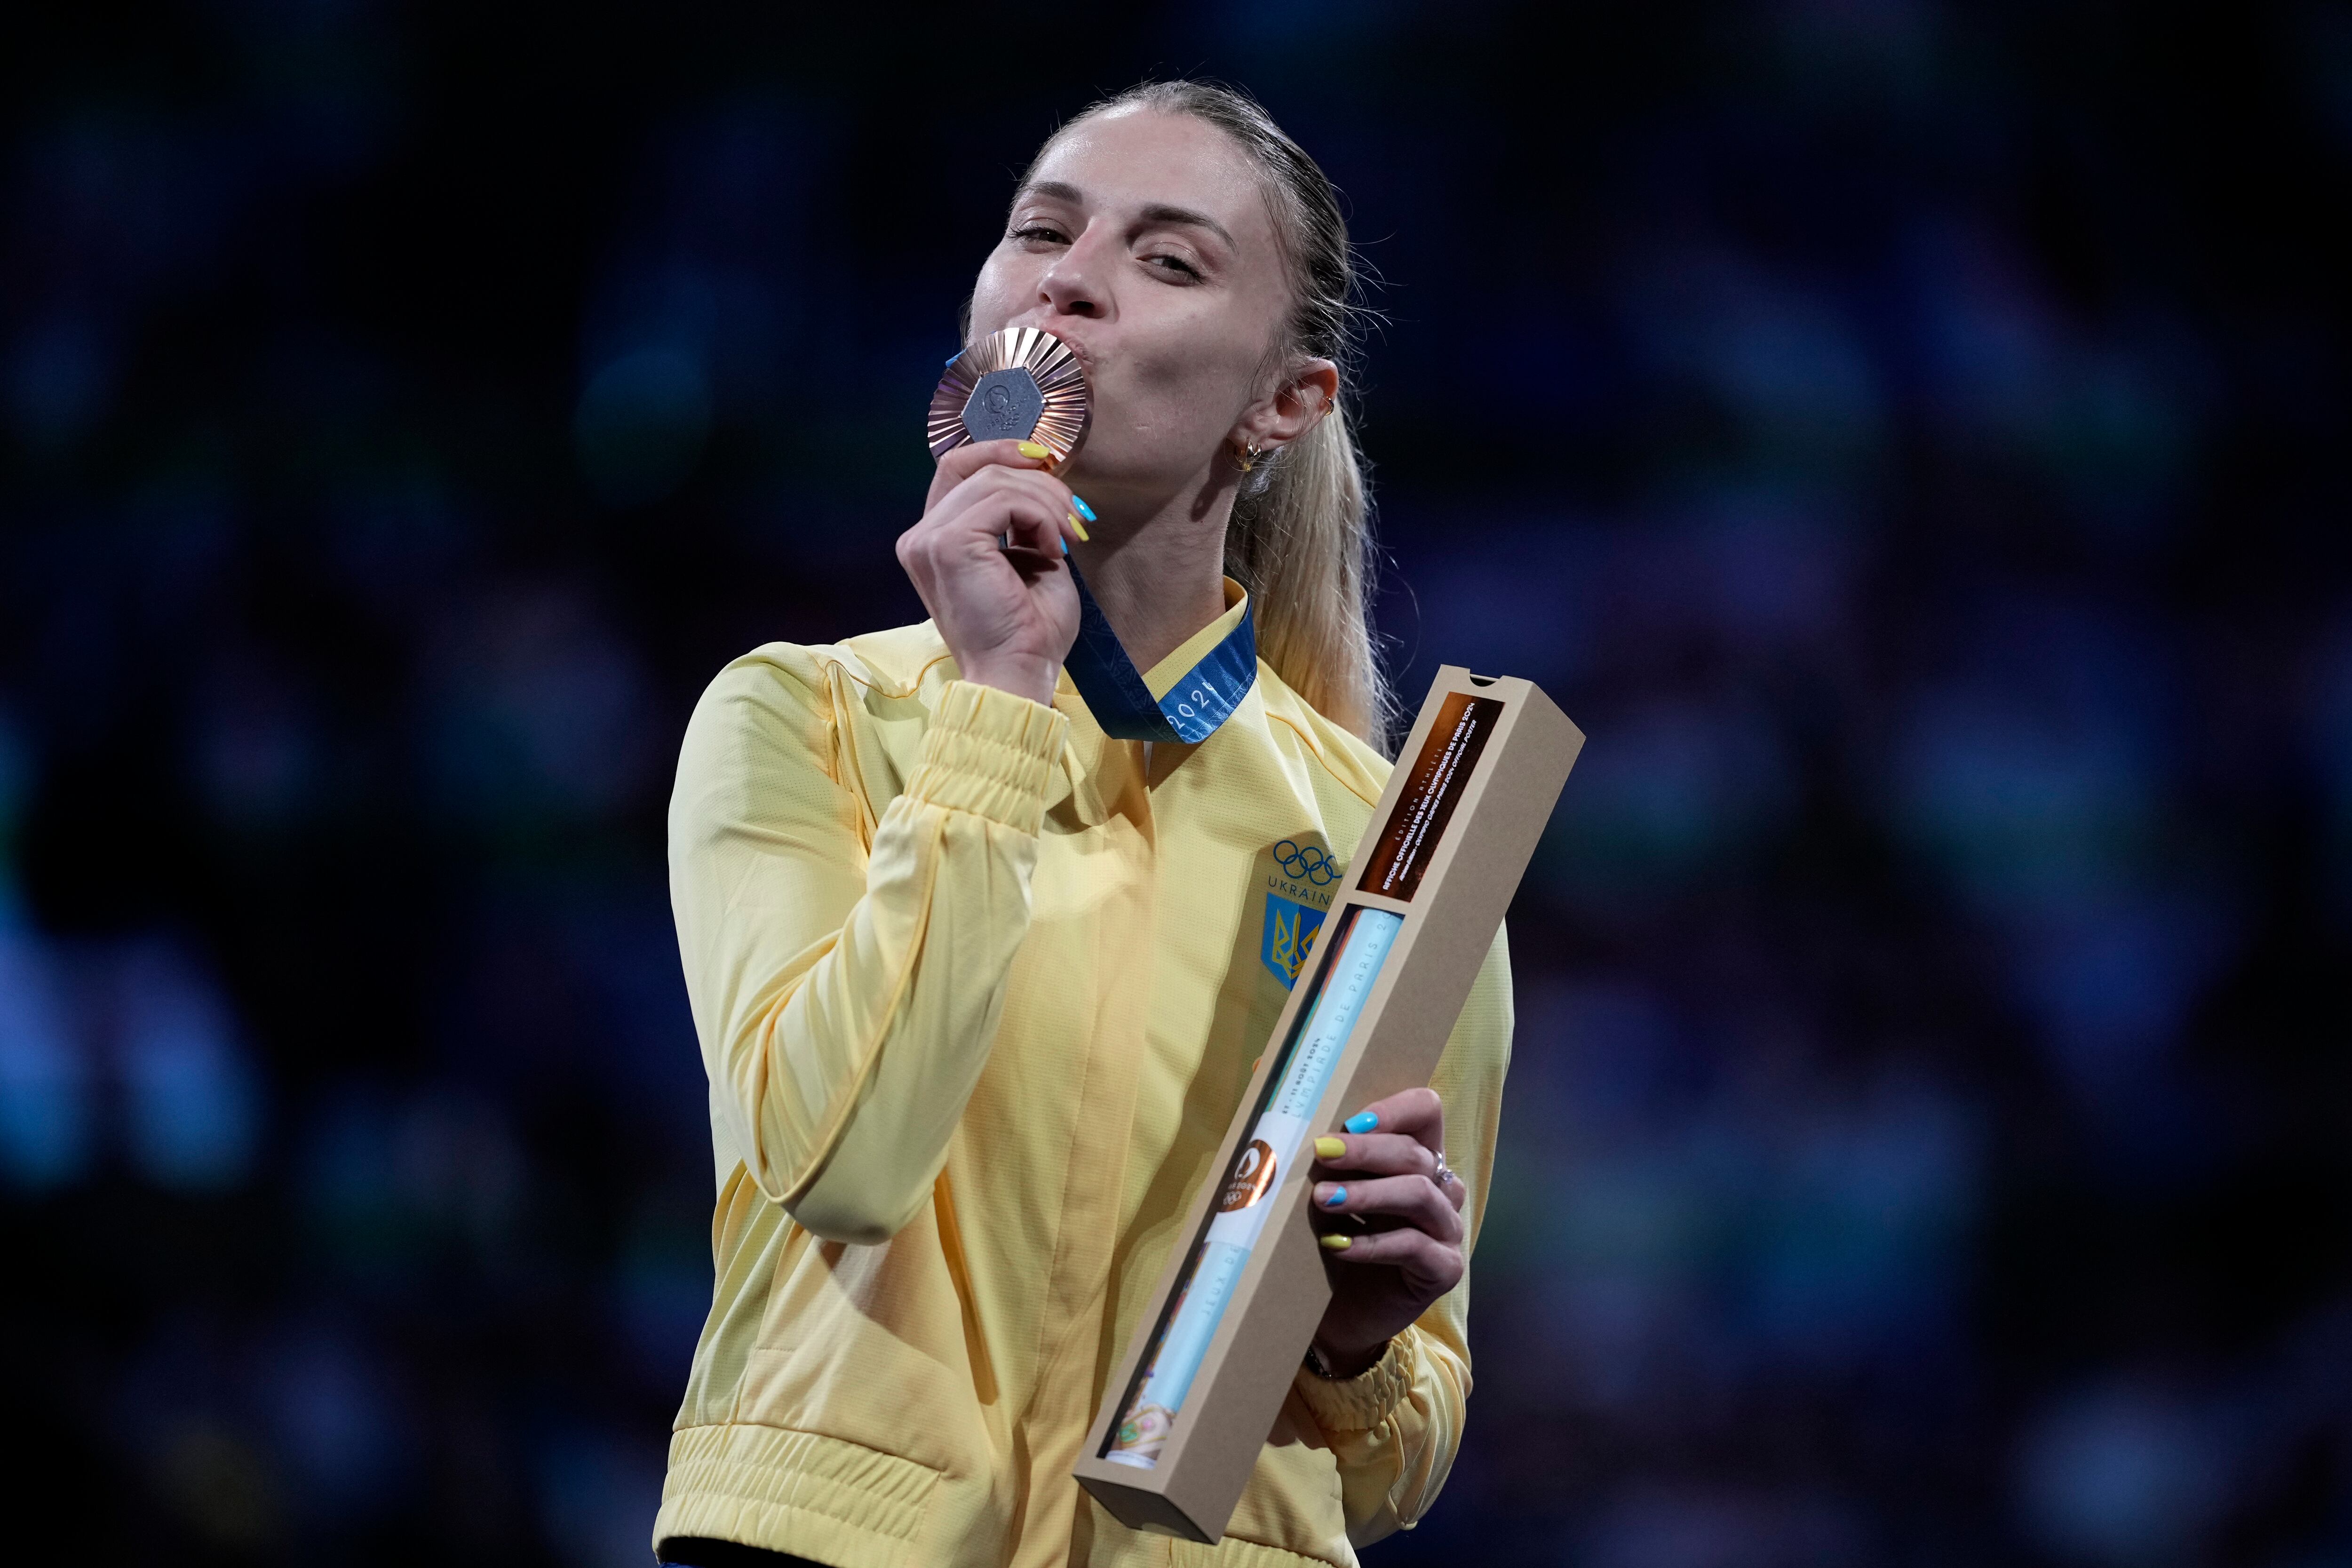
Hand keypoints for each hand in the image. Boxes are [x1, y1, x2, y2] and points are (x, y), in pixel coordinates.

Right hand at [896, 440, 1087, 705]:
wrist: (1019, 674)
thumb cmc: (1029, 631)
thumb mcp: (1027, 559)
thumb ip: (1021, 519)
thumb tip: (1042, 478)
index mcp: (932, 540)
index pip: (957, 469)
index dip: (1000, 452)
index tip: (1046, 464)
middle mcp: (921, 536)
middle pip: (977, 467)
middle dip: (1036, 481)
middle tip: (1075, 515)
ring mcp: (929, 539)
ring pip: (996, 481)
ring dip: (1047, 503)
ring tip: (1071, 538)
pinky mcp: (949, 544)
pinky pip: (1005, 500)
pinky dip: (1040, 516)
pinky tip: (1054, 550)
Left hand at [1306, 1087, 1465, 1377]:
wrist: (1336, 1317)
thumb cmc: (1326, 1241)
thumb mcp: (1315, 1187)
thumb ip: (1301, 1138)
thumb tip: (1262, 1073)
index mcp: (1415, 1156)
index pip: (1426, 1110)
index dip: (1394, 1108)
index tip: (1348, 1118)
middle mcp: (1440, 1187)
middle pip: (1415, 1153)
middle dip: (1367, 1149)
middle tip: (1322, 1151)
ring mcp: (1448, 1230)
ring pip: (1420, 1195)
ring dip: (1368, 1193)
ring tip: (1323, 1199)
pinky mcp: (1444, 1270)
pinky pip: (1415, 1247)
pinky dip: (1373, 1244)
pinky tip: (1337, 1245)